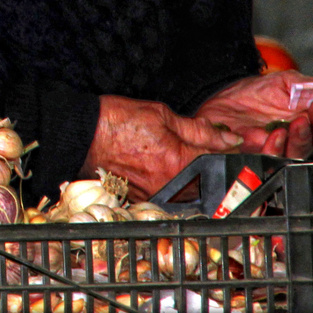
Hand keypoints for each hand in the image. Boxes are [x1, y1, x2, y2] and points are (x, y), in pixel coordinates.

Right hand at [83, 95, 243, 200]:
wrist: (82, 135)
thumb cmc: (118, 120)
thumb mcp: (161, 114)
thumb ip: (199, 130)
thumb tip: (229, 138)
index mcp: (178, 161)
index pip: (218, 161)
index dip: (228, 151)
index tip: (229, 144)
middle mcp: (170, 184)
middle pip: (209, 182)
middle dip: (214, 167)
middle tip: (206, 150)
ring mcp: (156, 194)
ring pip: (191, 192)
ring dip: (196, 178)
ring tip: (182, 157)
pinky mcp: (143, 198)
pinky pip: (170, 195)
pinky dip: (175, 184)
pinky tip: (165, 168)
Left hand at [194, 71, 312, 158]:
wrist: (224, 101)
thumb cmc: (258, 93)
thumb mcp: (284, 82)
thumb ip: (307, 85)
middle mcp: (307, 136)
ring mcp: (286, 147)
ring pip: (305, 150)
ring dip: (305, 136)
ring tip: (300, 120)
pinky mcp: (264, 154)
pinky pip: (275, 157)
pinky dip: (278, 147)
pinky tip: (276, 134)